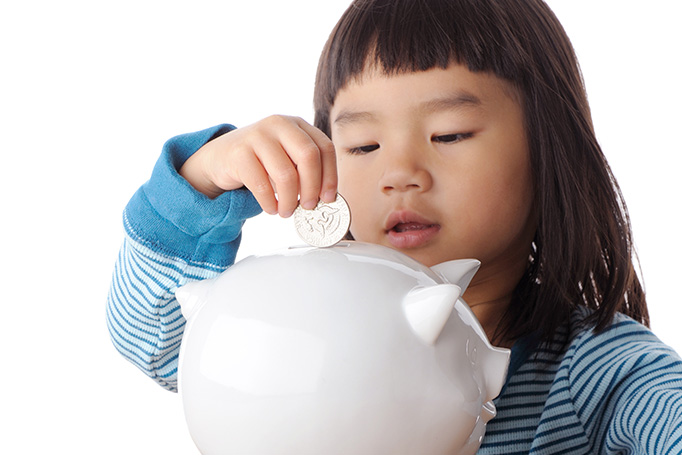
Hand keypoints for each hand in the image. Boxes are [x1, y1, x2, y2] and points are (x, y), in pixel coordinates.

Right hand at [179, 116, 336, 216]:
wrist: (219, 158)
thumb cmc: (260, 163)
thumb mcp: (287, 159)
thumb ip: (305, 171)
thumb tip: (325, 198)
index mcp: (297, 125)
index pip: (324, 148)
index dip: (330, 176)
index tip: (329, 198)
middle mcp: (279, 124)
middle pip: (308, 156)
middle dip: (312, 187)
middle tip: (309, 207)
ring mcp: (257, 135)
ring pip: (286, 174)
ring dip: (289, 200)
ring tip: (286, 211)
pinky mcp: (239, 152)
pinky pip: (262, 184)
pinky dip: (269, 202)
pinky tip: (270, 208)